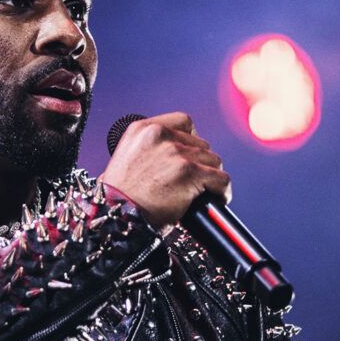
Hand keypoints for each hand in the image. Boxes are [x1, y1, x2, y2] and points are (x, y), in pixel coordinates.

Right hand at [97, 112, 230, 232]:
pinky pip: (221, 179)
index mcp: (142, 129)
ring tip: (202, 193)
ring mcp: (175, 153)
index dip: (192, 141)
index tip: (190, 156)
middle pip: (201, 144)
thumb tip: (174, 156)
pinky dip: (222, 191)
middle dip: (200, 163)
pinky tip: (216, 199)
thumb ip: (150, 149)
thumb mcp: (126, 160)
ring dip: (210, 177)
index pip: (183, 122)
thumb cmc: (118, 199)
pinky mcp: (189, 172)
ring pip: (213, 161)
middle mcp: (159, 136)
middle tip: (193, 182)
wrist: (117, 218)